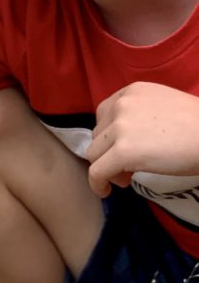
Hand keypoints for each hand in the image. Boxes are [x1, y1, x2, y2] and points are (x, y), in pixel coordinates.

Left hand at [87, 82, 198, 197]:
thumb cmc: (197, 127)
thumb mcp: (162, 107)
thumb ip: (138, 116)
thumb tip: (116, 142)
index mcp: (132, 91)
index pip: (103, 116)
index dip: (108, 137)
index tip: (121, 150)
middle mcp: (122, 104)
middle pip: (97, 136)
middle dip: (108, 154)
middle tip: (128, 168)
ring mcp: (120, 127)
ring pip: (94, 154)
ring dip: (107, 168)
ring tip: (126, 178)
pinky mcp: (122, 151)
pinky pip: (96, 172)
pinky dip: (98, 184)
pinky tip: (108, 190)